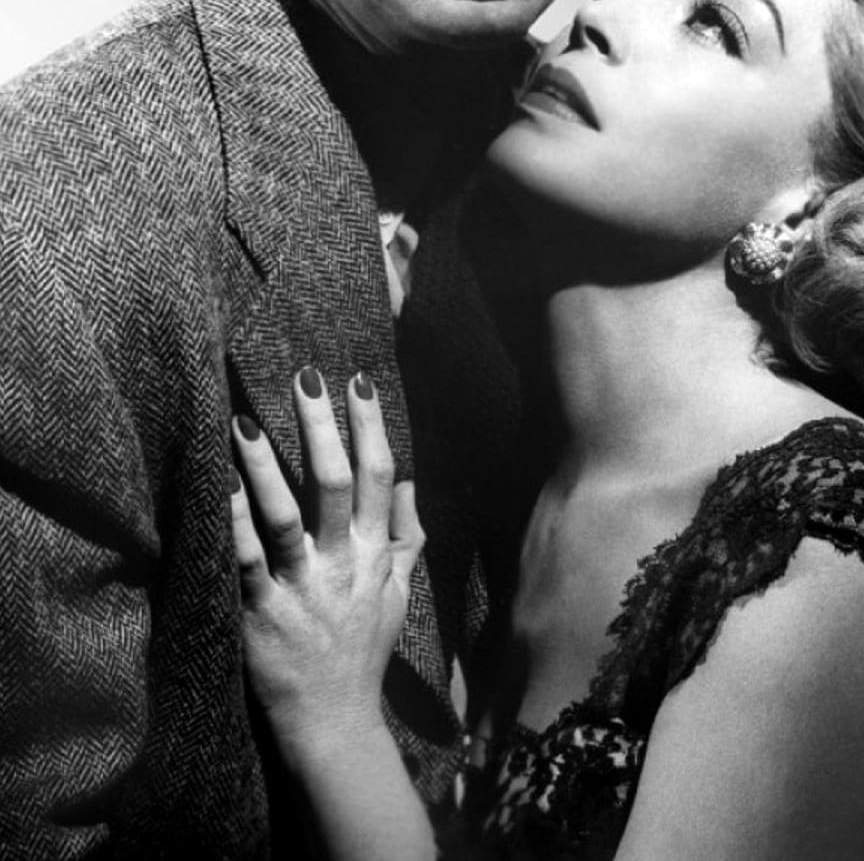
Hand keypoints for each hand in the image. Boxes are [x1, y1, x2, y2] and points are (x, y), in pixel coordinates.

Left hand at [230, 369, 423, 754]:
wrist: (334, 724)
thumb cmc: (363, 651)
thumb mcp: (398, 592)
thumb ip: (406, 535)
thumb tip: (408, 480)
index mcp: (374, 554)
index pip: (378, 477)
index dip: (371, 426)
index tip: (358, 381)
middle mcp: (341, 565)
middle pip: (334, 484)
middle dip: (322, 428)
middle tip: (305, 376)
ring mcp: (300, 589)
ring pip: (284, 517)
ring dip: (266, 466)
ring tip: (244, 420)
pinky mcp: (260, 615)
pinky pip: (244, 561)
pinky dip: (232, 523)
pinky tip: (217, 486)